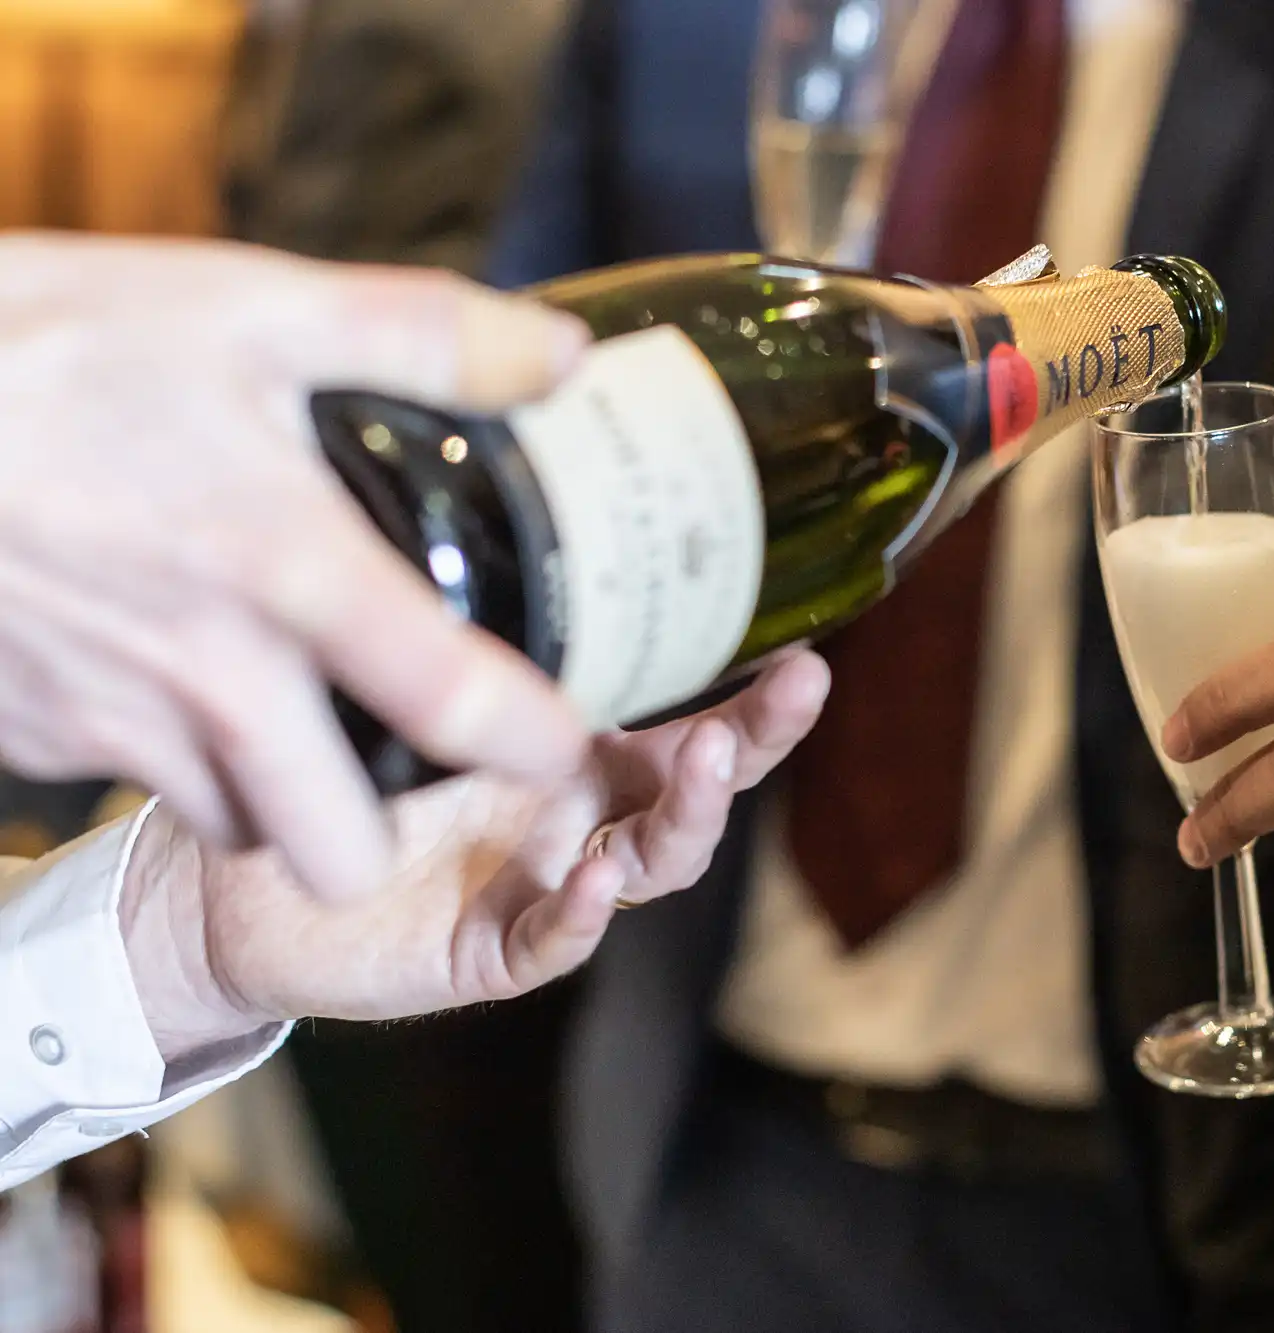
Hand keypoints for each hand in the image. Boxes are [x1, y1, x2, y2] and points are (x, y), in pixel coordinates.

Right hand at [0, 233, 593, 902]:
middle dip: (387, 829)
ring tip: (295, 706)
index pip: (446, 700)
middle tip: (409, 758)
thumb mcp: (253, 305)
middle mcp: (203, 672)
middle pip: (336, 852)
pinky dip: (170, 750)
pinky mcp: (31, 733)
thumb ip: (427, 336)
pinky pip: (133, 779)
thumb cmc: (49, 343)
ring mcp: (108, 716)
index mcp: (283, 564)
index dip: (533, 744)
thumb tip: (564, 356)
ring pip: (235, 827)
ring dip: (277, 794)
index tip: (567, 744)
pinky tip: (173, 665)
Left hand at [118, 651, 828, 1061]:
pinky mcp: (490, 950)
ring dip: (690, 814)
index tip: (808, 652)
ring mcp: (547, 882)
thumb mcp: (409, 676)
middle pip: (698, 785)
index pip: (693, 719)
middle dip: (757, 740)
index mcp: (579, 749)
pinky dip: (579, 916)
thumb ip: (469, 622)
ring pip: (651, 862)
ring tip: (705, 766)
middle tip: (797, 687)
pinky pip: (551, 941)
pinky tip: (589, 881)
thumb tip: (508, 491)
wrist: (242, 887)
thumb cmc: (337, 766)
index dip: (758, 699)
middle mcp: (581, 814)